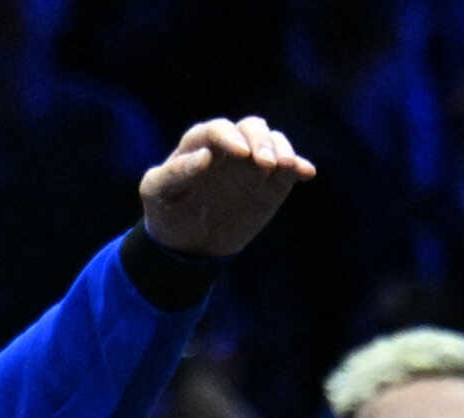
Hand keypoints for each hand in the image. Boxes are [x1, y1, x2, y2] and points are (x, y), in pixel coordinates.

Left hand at [139, 116, 314, 257]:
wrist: (187, 244)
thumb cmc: (166, 212)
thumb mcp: (157, 194)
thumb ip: (175, 174)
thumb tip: (206, 155)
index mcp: (199, 143)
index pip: (217, 129)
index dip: (230, 138)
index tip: (241, 154)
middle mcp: (230, 146)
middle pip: (252, 128)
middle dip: (260, 141)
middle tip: (265, 164)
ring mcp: (253, 162)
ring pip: (274, 142)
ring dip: (282, 151)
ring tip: (283, 168)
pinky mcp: (271, 182)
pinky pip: (289, 168)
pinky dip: (299, 167)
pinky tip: (306, 174)